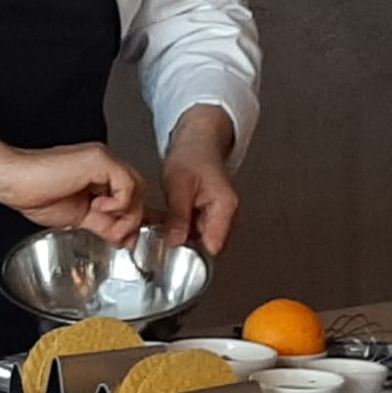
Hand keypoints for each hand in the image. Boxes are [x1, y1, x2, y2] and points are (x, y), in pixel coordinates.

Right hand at [0, 143, 145, 244]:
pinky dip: (117, 203)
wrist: (15, 183)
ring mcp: (103, 159)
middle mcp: (103, 163)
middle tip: (117, 238)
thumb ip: (105, 225)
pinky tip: (96, 207)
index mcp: (98, 174)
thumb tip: (125, 238)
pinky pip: (127, 184)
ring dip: (126, 214)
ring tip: (104, 223)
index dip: (133, 218)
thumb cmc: (35, 195)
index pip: (130, 194)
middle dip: (132, 220)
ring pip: (137, 187)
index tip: (129, 238)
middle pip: (138, 191)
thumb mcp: (79, 217)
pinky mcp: (100, 160)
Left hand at [162, 105, 239, 252]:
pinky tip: (171, 220)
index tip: (171, 250)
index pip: (213, 247)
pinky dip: (183, 228)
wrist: (196, 141)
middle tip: (163, 236)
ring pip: (199, 240)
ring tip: (167, 223)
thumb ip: (178, 217)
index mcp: (226, 207)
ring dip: (182, 237)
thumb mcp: (179, 186)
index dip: (191, 252)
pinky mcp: (211, 215)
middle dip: (184, 245)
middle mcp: (228, 214)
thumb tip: (174, 243)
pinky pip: (196, 230)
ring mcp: (220, 216)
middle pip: (206, 245)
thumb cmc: (192, 155)